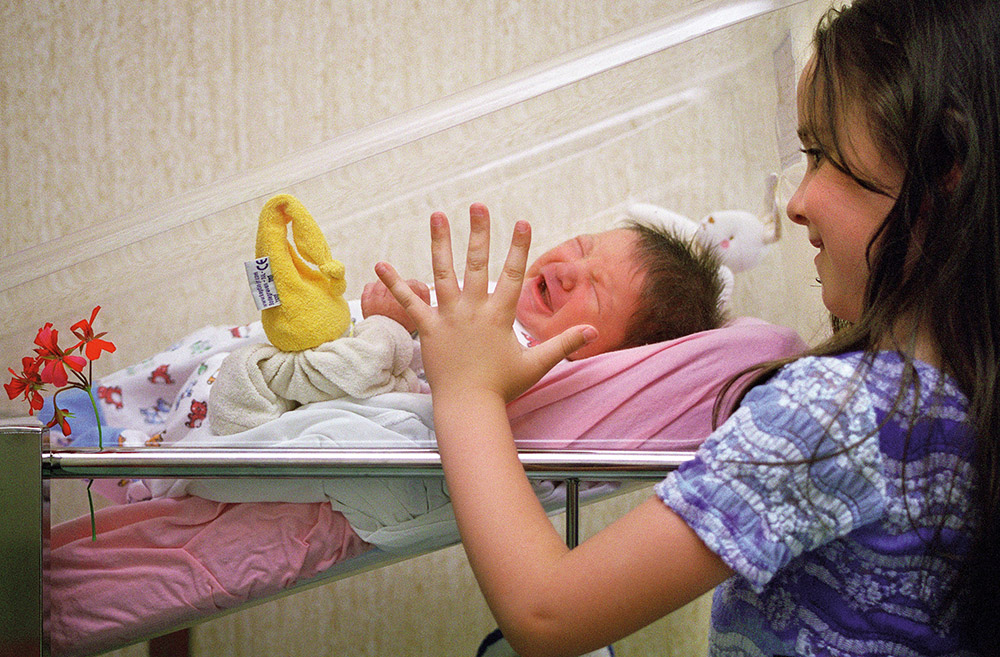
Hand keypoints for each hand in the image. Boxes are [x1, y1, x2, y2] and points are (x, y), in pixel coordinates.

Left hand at [375, 203, 597, 401]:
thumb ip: (564, 344)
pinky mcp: (428, 328)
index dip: (519, 247)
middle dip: (479, 232)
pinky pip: (408, 302)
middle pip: (477, 263)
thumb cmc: (502, 387)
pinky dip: (394, 283)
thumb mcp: (537, 364)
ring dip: (440, 242)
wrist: (468, 407)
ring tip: (437, 215)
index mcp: (499, 315)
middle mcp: (473, 309)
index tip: (522, 222)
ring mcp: (448, 317)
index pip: (513, 274)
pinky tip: (380, 264)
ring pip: (442, 272)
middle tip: (478, 206)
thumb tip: (594, 331)